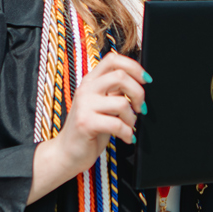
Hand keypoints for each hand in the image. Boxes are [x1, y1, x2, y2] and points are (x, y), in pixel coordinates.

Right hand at [30, 53, 146, 203]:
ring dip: (132, 118)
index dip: (134, 66)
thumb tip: (139, 83)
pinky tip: (127, 137)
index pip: (113, 59)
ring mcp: (84, 105)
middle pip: (120, 76)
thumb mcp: (103, 104)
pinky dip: (127, 133)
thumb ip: (115, 91)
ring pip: (121, 102)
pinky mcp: (86, 123)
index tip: (145, 80)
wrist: (67, 152)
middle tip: (140, 107)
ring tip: (129, 126)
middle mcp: (86, 89)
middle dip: (138, 93)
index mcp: (91, 80)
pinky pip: (117, 124)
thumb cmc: (89, 128)